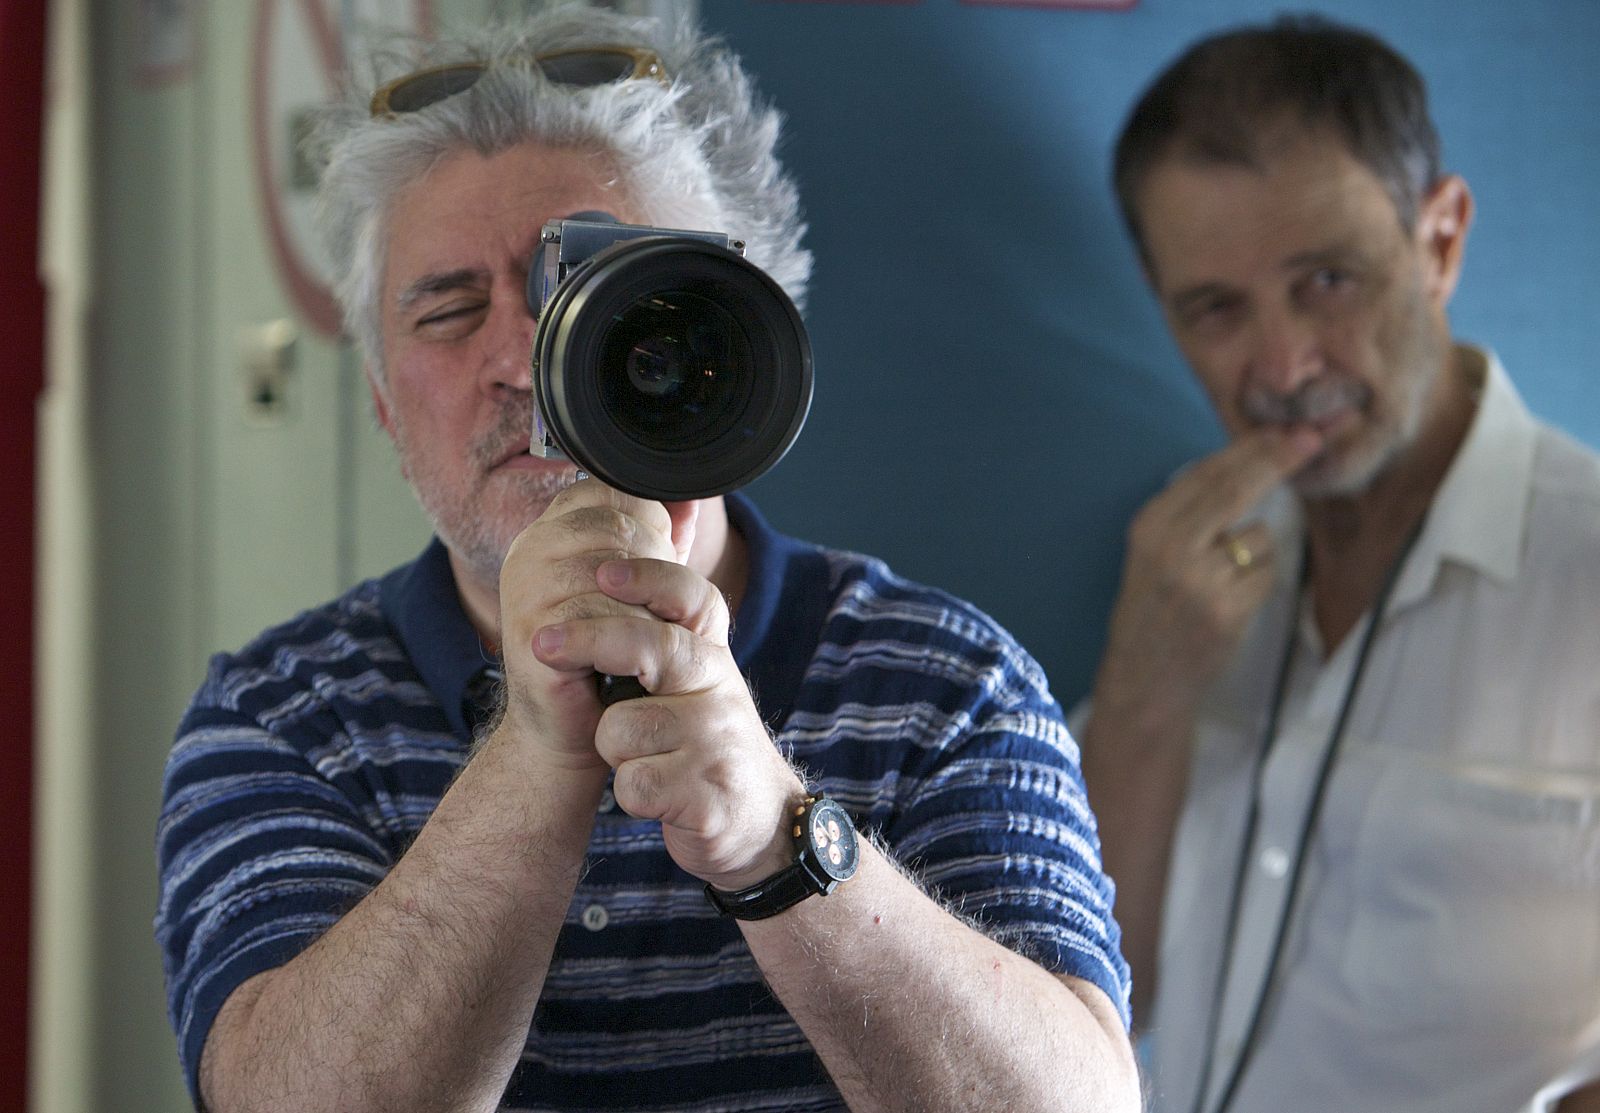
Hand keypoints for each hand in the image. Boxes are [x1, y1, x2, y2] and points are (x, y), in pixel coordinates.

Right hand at [495, 480, 689, 769]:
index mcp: (551, 531)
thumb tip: (692, 498)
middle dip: (654, 568)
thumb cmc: (610, 659)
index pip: (609, 491)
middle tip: (657, 612)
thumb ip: (660, 540)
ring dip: (646, 610)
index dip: (649, 526)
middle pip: (616, 528)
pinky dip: (631, 641)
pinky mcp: (532, 633)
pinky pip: (602, 619)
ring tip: (644, 640)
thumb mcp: (640, 590)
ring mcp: (525, 590)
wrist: (578, 732)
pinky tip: (630, 663)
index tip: (658, 567)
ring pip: (613, 573)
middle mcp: (530, 550)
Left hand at [529, 544, 802, 889]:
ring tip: (641, 758)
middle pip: (654, 648)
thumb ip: (666, 619)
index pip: (691, 598)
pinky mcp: (707, 796)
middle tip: (540, 644)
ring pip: (624, 728)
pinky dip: (632, 795)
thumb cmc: (701, 739)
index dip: (649, 578)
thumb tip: (646, 533)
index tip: (604, 571)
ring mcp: (717, 743)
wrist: (755, 818)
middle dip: (591, 641)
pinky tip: (657, 797)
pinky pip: (634, 785)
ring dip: (613, 749)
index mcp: (712, 654)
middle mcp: (720, 689)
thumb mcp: (693, 676)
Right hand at [1092, 428, 1322, 730]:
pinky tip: (1230, 604)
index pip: (1209, 472)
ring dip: (1257, 552)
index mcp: (1149, 526)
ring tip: (1222, 581)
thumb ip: (1192, 511)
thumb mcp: (1153, 552)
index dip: (1254, 447)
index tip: (1290, 429)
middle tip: (1315, 437)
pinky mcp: (1227, 610)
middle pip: (1237, 487)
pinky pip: (1267, 575)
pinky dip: (1258, 584)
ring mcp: (1200, 580)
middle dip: (1279, 459)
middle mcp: (1170, 548)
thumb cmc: (1153, 609)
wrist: (1143, 680)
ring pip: (1260, 536)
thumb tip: (1251, 461)